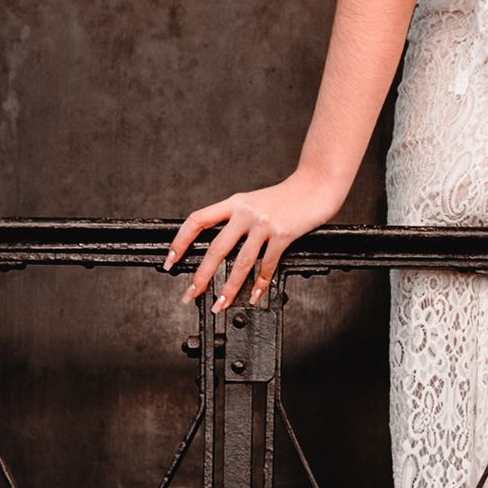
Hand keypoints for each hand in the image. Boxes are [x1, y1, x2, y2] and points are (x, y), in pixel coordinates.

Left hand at [163, 167, 341, 309]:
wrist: (317, 183)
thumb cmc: (289, 196)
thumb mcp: (256, 201)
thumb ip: (239, 219)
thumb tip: (222, 246)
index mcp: (235, 203)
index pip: (198, 221)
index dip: (180, 241)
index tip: (171, 260)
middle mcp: (245, 212)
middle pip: (215, 248)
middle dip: (201, 275)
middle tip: (191, 293)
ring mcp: (264, 223)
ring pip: (240, 262)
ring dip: (229, 288)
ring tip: (220, 304)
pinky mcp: (283, 234)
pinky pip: (267, 265)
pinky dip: (260, 284)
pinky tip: (254, 296)